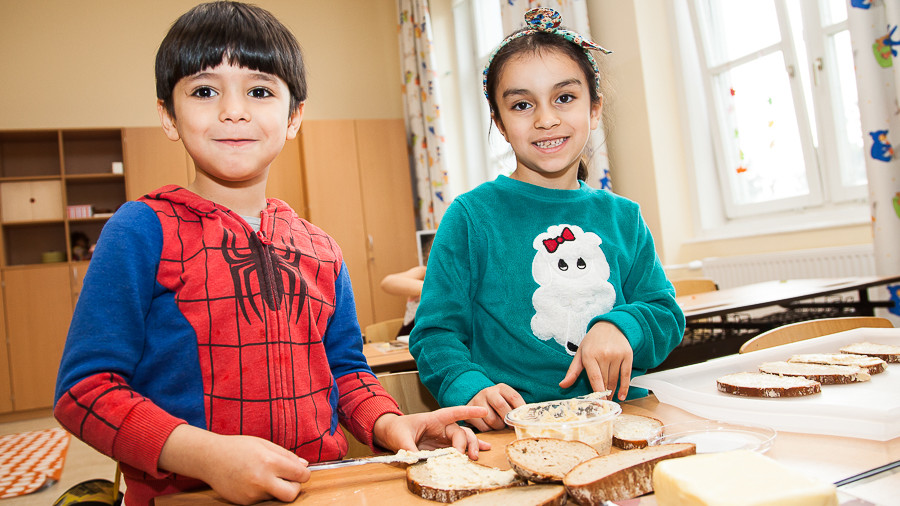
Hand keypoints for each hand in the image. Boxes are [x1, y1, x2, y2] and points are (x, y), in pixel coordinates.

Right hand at [159, 425, 309, 504]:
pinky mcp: (245, 503)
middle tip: (288, 479)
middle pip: (292, 494)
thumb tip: (304, 465)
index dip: (304, 473)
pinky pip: (262, 500)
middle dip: (295, 487)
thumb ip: (286, 455)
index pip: (300, 474)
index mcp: (269, 462)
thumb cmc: (238, 448)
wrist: (210, 458)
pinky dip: (263, 492)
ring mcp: (252, 494)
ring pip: (276, 496)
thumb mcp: (264, 444)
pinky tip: (252, 481)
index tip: (301, 472)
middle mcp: (262, 480)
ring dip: (276, 488)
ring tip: (263, 475)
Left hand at [372, 406, 490, 459]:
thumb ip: (408, 448)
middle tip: (463, 456)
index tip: (483, 411)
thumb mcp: (400, 437)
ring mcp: (444, 437)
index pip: (453, 413)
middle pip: (460, 431)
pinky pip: (460, 447)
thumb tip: (415, 460)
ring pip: (464, 439)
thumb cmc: (396, 430)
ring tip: (474, 457)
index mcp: (434, 419)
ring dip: (472, 447)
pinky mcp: (443, 448)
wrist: (391, 434)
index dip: (468, 412)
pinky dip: (472, 448)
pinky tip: (484, 450)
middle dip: (466, 443)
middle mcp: (442, 427)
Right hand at [465, 384, 524, 431]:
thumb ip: (515, 407)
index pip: (514, 397)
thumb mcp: (506, 399)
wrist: (475, 400)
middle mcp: (488, 392)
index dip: (520, 410)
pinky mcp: (470, 411)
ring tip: (499, 425)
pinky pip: (483, 426)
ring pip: (492, 420)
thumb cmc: (496, 403)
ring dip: (498, 426)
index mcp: (501, 388)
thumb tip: (527, 420)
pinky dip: (489, 429)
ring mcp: (478, 400)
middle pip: (502, 407)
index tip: (522, 419)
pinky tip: (489, 425)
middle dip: (508, 420)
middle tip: (510, 426)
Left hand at [559, 321, 632, 400]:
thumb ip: (573, 371)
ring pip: (615, 379)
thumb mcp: (580, 353)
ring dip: (612, 391)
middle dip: (603, 393)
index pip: (594, 378)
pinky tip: (621, 396)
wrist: (611, 326)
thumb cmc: (593, 341)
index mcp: (590, 355)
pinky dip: (625, 387)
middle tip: (602, 403)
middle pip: (605, 380)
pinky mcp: (627, 355)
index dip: (597, 392)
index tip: (598, 404)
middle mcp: (604, 355)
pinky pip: (626, 375)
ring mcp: (617, 355)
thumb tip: (562, 385)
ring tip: (609, 399)